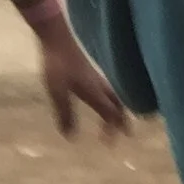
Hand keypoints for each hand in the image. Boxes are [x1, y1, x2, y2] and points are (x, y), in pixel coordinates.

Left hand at [35, 18, 126, 138]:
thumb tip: (71, 136)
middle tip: (126, 133)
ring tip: (117, 118)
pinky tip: (102, 99)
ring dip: (118, 110)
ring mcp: (96, 78)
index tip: (110, 144)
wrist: (57, 39)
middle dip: (122, 120)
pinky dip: (111, 100)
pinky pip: (108, 90)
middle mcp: (100, 86)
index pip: (110, 114)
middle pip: (118, 105)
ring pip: (115, 96)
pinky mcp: (90, 72)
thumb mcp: (57, 93)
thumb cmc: (57, 66)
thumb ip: (65, 114)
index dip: (112, 129)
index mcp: (95, 93)